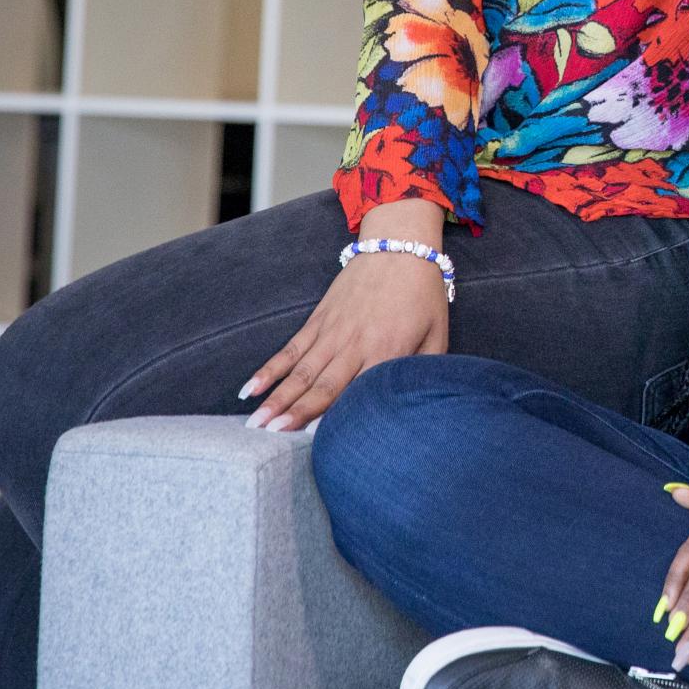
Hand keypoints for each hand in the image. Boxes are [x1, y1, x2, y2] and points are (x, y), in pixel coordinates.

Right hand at [240, 241, 448, 430]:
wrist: (400, 245)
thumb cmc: (423, 294)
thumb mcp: (437, 334)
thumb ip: (425, 371)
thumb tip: (414, 405)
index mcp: (387, 350)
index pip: (358, 391)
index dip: (336, 417)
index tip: (314, 442)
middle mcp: (355, 343)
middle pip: (321, 384)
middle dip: (295, 413)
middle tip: (270, 438)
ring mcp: (332, 331)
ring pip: (300, 371)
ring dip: (276, 398)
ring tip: (254, 424)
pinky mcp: (319, 320)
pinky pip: (291, 349)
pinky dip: (269, 369)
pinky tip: (251, 388)